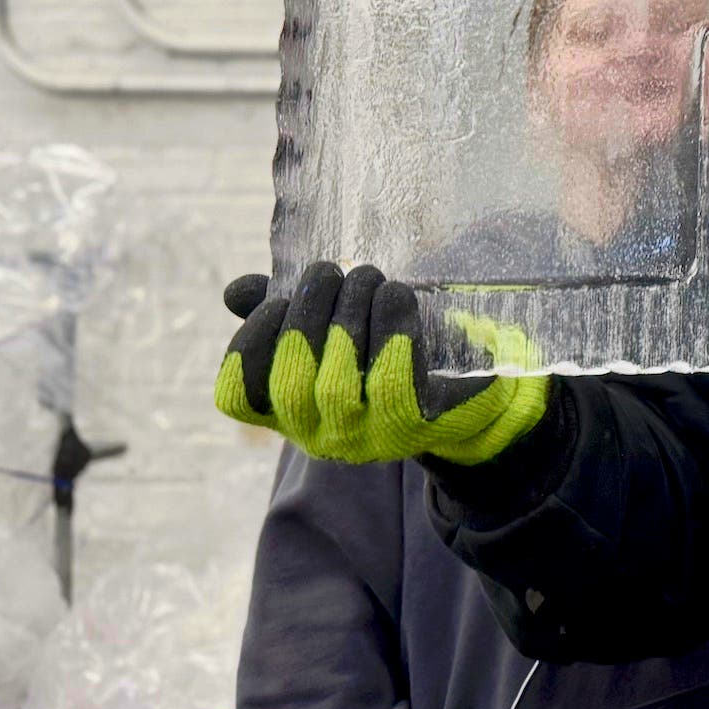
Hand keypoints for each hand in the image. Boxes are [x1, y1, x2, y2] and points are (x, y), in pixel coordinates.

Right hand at [214, 261, 547, 465]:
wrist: (470, 390)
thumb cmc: (390, 352)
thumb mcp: (333, 329)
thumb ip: (283, 312)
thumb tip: (238, 291)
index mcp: (290, 411)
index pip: (238, 396)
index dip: (248, 344)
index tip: (278, 300)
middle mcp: (321, 434)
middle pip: (291, 382)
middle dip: (307, 314)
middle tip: (330, 270)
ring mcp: (366, 437)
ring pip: (337, 383)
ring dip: (348, 316)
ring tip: (367, 276)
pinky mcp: (413, 427)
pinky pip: (391, 383)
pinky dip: (389, 329)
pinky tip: (396, 296)